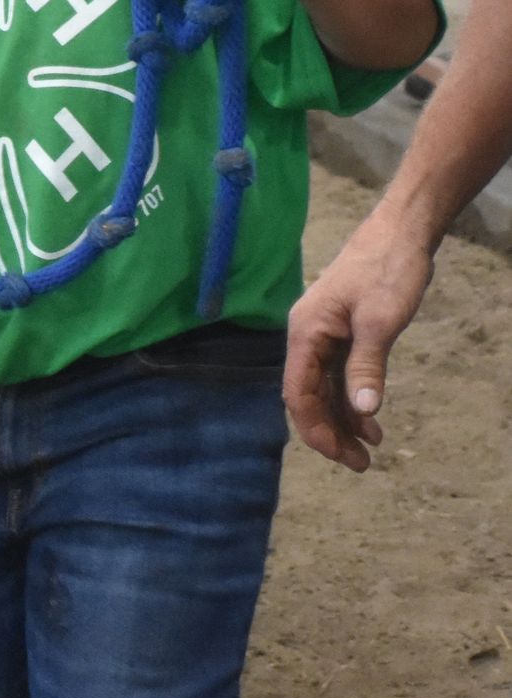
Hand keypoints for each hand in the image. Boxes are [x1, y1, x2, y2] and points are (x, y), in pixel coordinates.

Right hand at [283, 205, 433, 471]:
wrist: (400, 233)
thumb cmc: (387, 271)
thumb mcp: (380, 321)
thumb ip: (367, 368)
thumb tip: (361, 413)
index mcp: (305, 332)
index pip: (298, 393)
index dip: (316, 429)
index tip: (343, 456)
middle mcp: (306, 335)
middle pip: (308, 396)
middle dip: (330, 432)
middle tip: (362, 464)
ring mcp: (323, 334)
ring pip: (324, 388)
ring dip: (343, 419)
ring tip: (371, 448)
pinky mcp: (341, 332)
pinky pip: (338, 374)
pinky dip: (351, 399)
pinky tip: (371, 420)